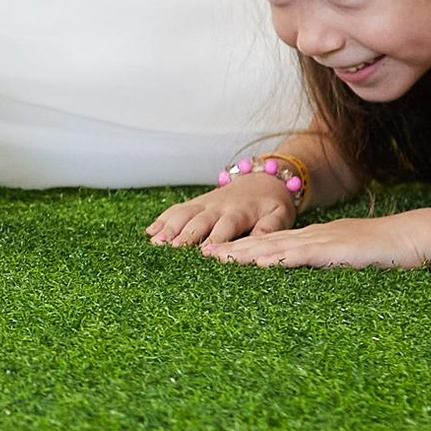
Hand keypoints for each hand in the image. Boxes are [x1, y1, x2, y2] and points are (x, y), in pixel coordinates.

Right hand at [147, 175, 294, 248]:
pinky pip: (177, 209)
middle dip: (185, 235)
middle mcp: (219, 206)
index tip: (204, 253)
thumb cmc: (274, 203)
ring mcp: (205, 203)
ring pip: (183, 214)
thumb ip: (271, 227)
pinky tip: (150, 232)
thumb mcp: (281, 215)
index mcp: (241, 212)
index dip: (216, 239)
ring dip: (168, 228)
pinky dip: (163, 219)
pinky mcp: (197, 203)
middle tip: (170, 250)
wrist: (265, 177)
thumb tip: (259, 240)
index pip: (226, 226)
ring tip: (154, 243)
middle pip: (199, 221)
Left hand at [205, 213, 427, 270]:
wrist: (411, 238)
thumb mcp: (346, 256)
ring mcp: (323, 241)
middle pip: (265, 241)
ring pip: (276, 246)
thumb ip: (325, 261)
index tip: (218, 254)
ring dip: (245, 253)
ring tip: (218, 259)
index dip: (243, 247)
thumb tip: (304, 269)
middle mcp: (312, 236)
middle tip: (203, 255)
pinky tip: (260, 264)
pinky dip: (279, 259)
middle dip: (233, 249)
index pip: (271, 242)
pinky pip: (302, 255)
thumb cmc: (384, 252)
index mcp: (314, 238)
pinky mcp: (335, 251)